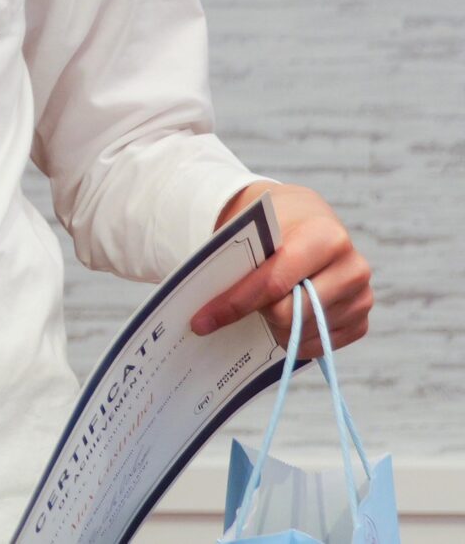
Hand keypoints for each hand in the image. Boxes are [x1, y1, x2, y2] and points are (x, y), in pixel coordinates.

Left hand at [191, 181, 372, 358]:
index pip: (273, 282)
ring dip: (275, 324)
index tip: (201, 320)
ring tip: (266, 303)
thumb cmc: (273, 225)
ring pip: (302, 332)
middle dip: (256, 313)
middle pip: (289, 314)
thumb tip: (208, 310)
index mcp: (326, 237)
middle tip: (237, 305)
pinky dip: (295, 338)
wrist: (306, 218)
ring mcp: (362, 296)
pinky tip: (285, 319)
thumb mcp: (254, 227)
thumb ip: (239, 262)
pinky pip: (320, 346)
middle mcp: (352, 267)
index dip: (235, 303)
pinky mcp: (362, 320)